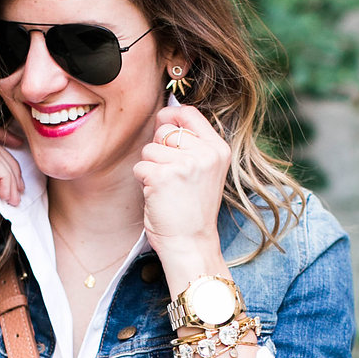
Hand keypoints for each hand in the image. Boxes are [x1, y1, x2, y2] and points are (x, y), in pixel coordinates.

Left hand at [132, 105, 229, 277]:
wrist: (191, 244)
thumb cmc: (192, 211)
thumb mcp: (203, 171)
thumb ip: (189, 144)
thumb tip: (163, 116)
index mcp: (218, 149)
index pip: (190, 113)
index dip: (171, 117)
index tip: (164, 127)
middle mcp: (205, 153)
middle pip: (165, 130)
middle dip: (159, 150)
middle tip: (171, 178)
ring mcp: (185, 164)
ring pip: (149, 149)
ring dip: (150, 169)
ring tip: (166, 190)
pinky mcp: (163, 176)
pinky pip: (140, 167)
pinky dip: (143, 183)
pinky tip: (158, 197)